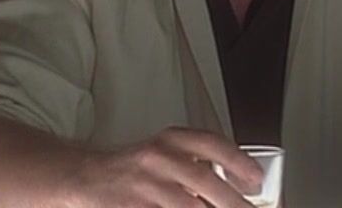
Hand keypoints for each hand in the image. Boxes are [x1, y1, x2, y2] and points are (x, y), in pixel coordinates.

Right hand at [70, 128, 263, 207]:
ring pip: (188, 206)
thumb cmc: (133, 170)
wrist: (85, 177)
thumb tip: (235, 189)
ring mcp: (144, 185)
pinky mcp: (132, 206)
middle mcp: (157, 158)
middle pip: (205, 181)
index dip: (238, 160)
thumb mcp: (163, 154)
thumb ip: (195, 165)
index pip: (210, 143)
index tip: (256, 178)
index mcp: (169, 141)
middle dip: (233, 203)